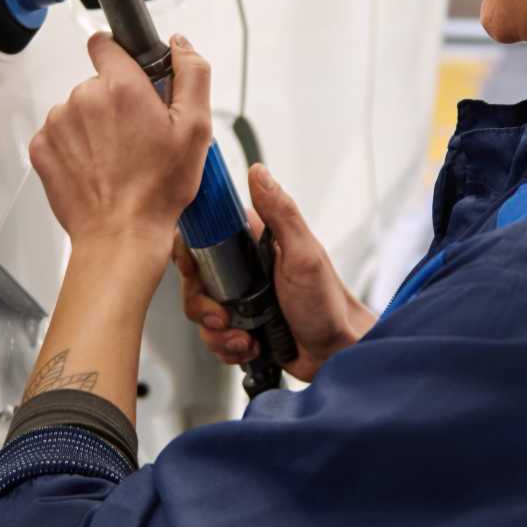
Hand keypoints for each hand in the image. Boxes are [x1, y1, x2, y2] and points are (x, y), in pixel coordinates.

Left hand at [30, 34, 212, 250]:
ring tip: (117, 158)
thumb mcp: (196, 129)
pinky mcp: (42, 147)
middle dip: (116, 102)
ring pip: (78, 109)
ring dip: (94, 126)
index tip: (132, 77)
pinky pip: (59, 135)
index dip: (122, 57)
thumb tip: (181, 44)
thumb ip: (192, 74)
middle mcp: (84, 98)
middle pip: (97, 83)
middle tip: (137, 136)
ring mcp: (58, 123)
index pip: (107, 44)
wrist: (121, 235)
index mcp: (122, 87)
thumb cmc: (157, 189)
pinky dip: (75, 147)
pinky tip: (96, 169)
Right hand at [175, 163, 373, 383]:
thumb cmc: (329, 304)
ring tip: (244, 338)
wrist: (336, 354)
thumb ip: (281, 213)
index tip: (191, 269)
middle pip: (195, 279)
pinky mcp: (241, 328)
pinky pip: (214, 337)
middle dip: (202, 304)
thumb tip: (258, 172)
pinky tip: (249, 347)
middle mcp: (244, 270)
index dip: (189, 252)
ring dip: (217, 331)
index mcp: (255, 243)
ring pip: (201, 312)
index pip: (205, 236)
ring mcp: (241, 301)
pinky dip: (227, 347)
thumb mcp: (304, 254)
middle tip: (223, 316)